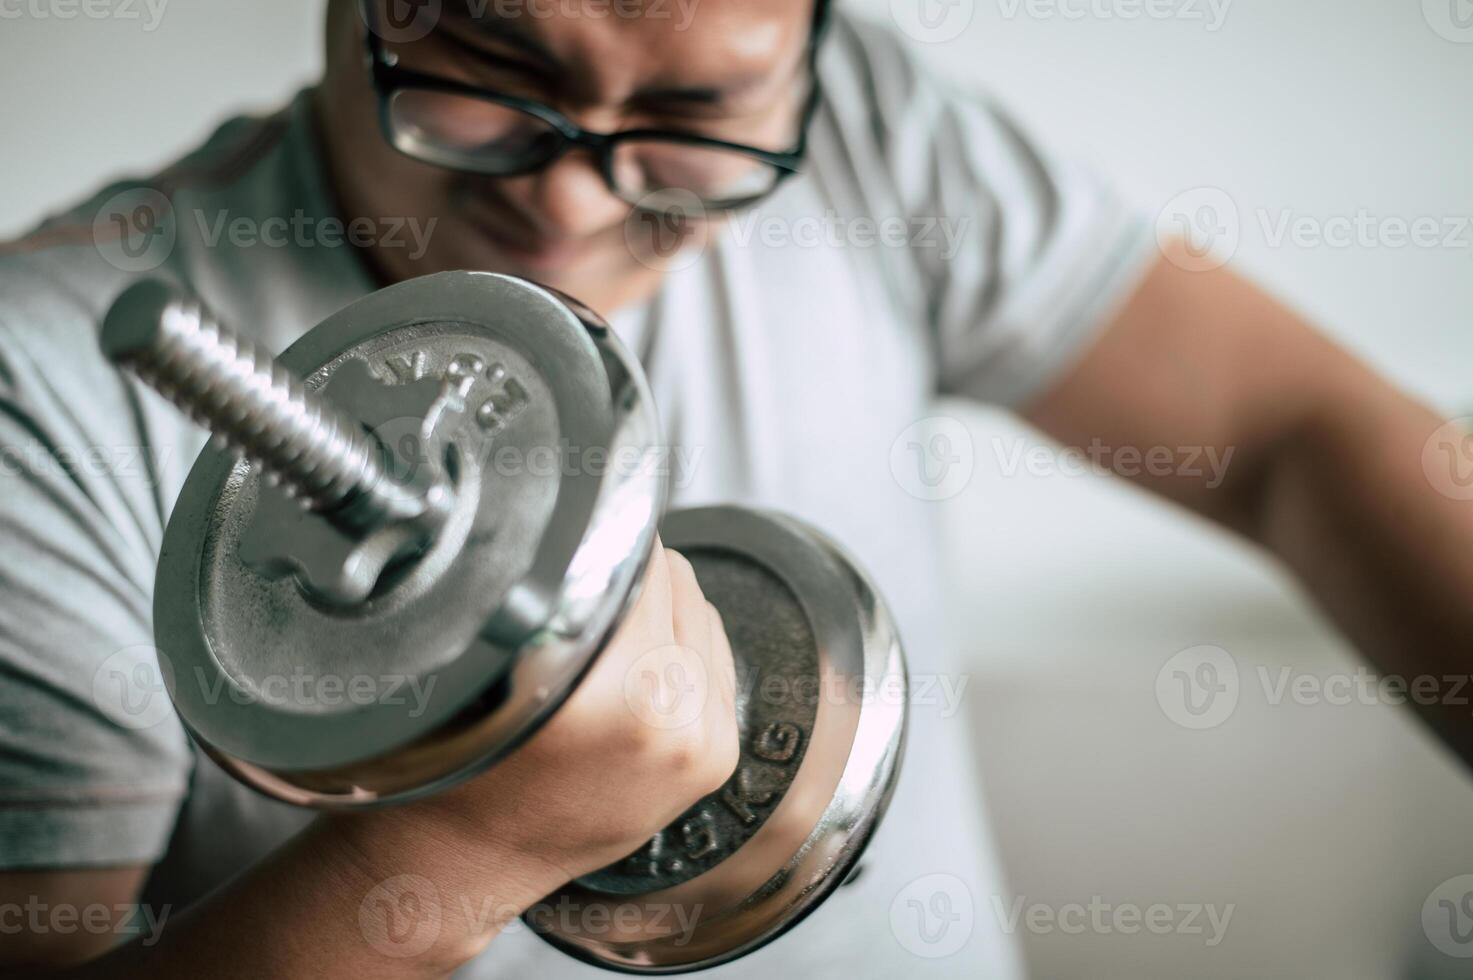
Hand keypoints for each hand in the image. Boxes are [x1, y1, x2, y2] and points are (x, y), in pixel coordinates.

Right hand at [327, 541, 739, 960]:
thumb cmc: (464, 760)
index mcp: (603, 688)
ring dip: (662, 613)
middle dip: (631, 580)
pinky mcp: (718, 753)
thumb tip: (602, 521)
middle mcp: (665, 713)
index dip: (606, 540)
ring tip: (604, 647)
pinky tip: (635, 673)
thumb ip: (559, 594)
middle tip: (583, 603)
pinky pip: (717, 655)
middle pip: (674, 579)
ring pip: (700, 610)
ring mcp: (699, 737)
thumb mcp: (495, 659)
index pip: (637, 561)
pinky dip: (684, 650)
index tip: (582, 541)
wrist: (472, 854)